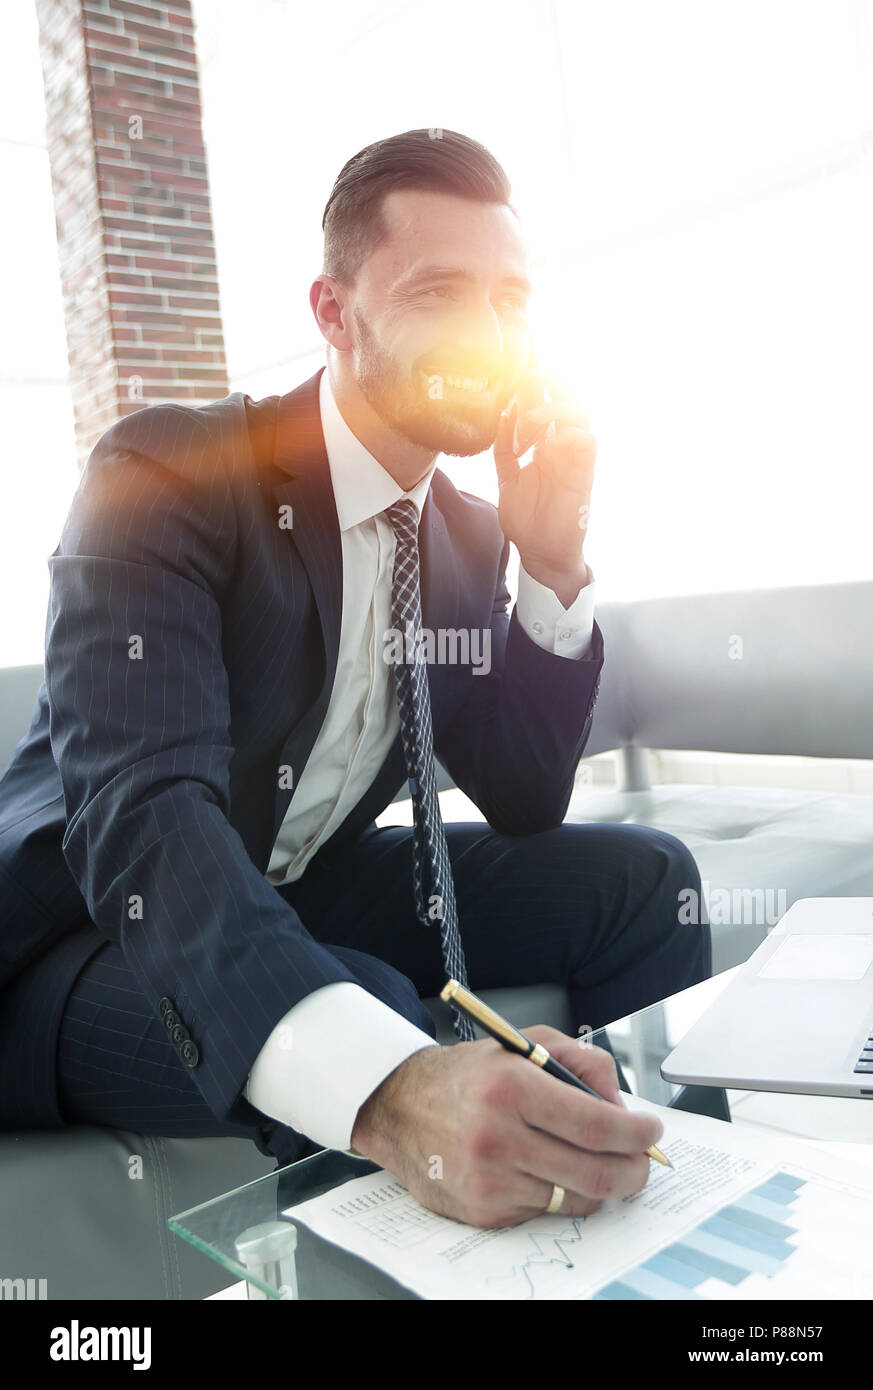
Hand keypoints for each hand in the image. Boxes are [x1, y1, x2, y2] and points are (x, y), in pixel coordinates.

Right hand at [350, 1025, 662, 1228]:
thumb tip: (622, 1106)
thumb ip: (580, 1062)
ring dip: (597, 1183)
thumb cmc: (469, 1075)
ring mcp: (489, 1181)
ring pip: (575, 1198)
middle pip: (595, 1172)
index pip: (596, 1124)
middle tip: (641, 1161)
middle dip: (633, 1170)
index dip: (636, 1134)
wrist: (400, 1107)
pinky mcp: (483, 1211)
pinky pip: (544, 1211)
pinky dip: (556, 1192)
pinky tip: (540, 1168)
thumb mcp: (524, 1044)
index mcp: (511, 1088)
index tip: (651, 1132)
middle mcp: (497, 1138)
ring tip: (589, 1160)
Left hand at [494, 364, 595, 604]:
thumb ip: (504, 450)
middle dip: (553, 384)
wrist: (540, 554)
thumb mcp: (506, 479)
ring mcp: (573, 459)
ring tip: (533, 419)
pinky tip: (552, 440)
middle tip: (533, 376)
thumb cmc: (527, 520)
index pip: (545, 406)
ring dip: (557, 409)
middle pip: (568, 401)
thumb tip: (501, 417)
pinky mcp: (583, 474)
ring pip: (580, 416)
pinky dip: (571, 433)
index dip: (535, 388)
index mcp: (543, 446)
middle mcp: (561, 448)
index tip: (515, 379)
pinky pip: (587, 442)